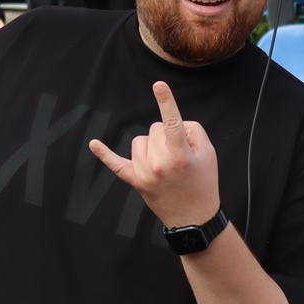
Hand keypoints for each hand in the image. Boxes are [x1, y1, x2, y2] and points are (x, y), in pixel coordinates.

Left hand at [88, 82, 219, 228]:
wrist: (193, 217)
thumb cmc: (204, 183)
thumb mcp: (209, 154)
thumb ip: (193, 131)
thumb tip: (175, 122)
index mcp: (180, 155)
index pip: (172, 122)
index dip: (166, 101)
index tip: (158, 85)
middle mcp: (159, 163)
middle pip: (155, 128)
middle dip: (167, 135)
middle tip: (180, 154)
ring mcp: (144, 173)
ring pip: (140, 140)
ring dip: (151, 144)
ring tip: (165, 161)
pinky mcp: (135, 181)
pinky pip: (116, 164)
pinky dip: (105, 154)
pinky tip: (94, 144)